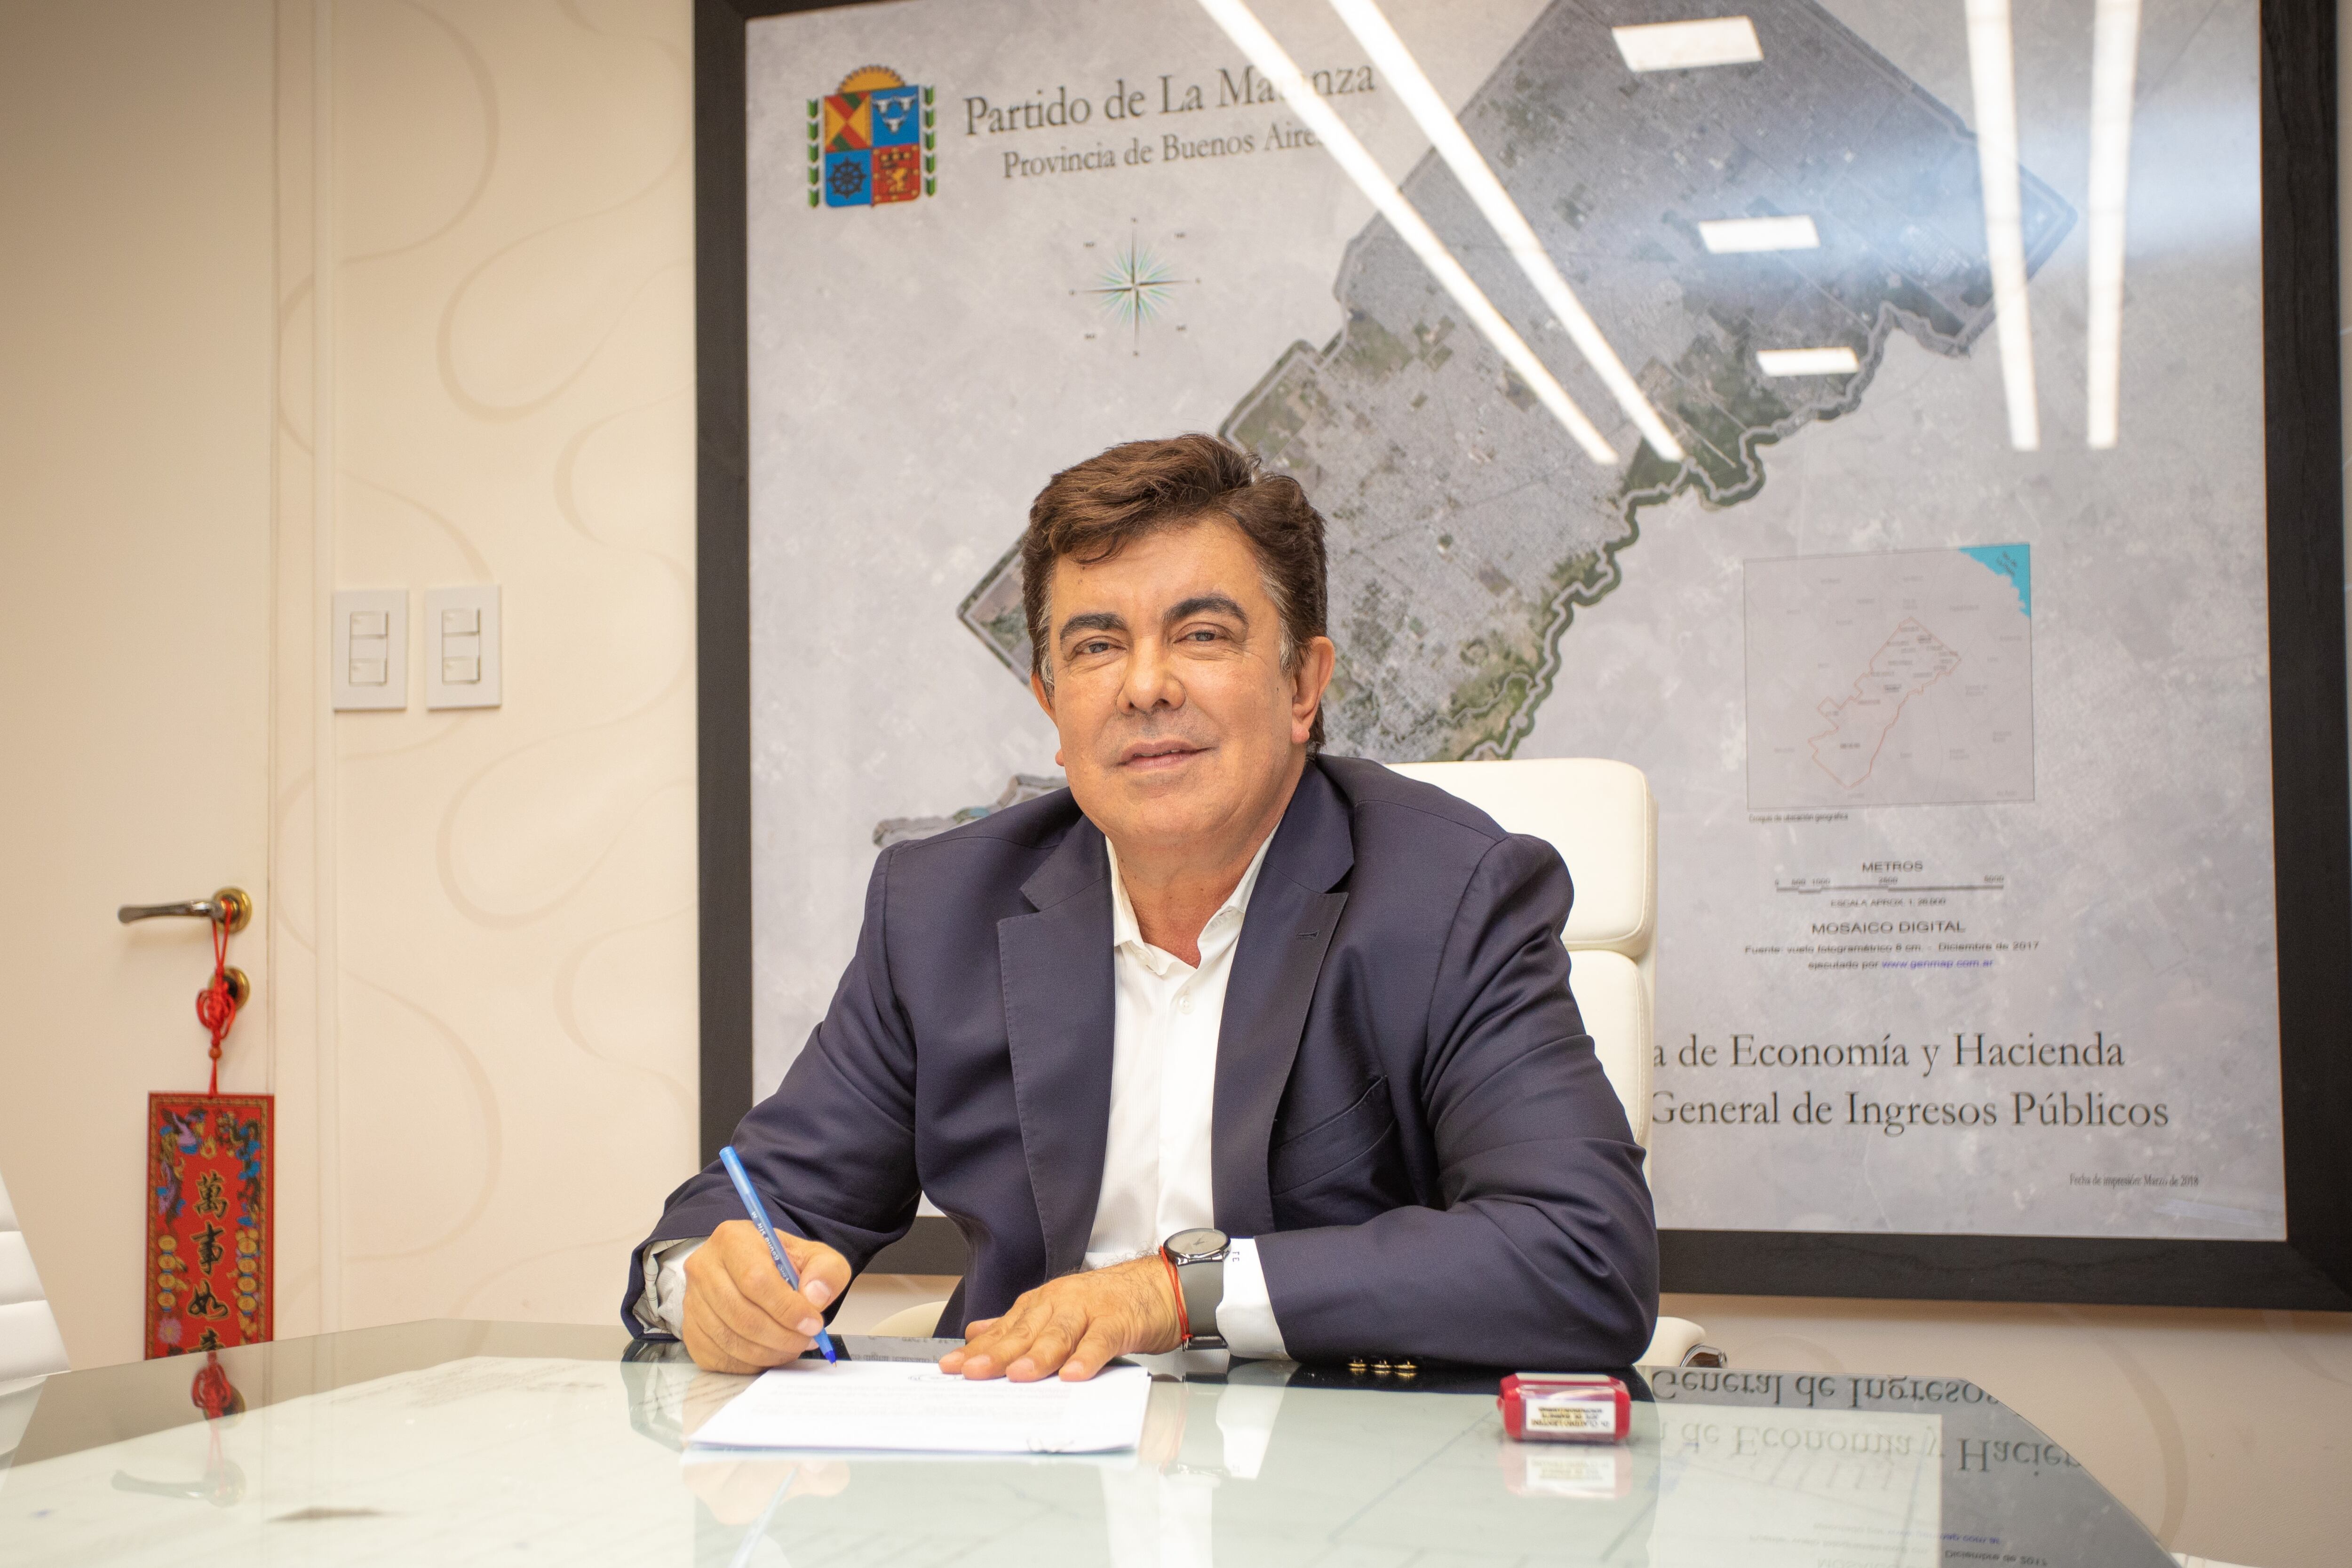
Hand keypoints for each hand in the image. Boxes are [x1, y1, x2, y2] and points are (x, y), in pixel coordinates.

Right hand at [681, 1219, 850, 1373]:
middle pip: (741, 1314)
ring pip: (730, 1339)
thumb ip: (826, 1271)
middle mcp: (704, 1267)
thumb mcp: (816, 1257)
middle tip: (806, 1340)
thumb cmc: (782, 1263)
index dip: (787, 1308)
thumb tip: (815, 1296)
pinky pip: (718, 1356)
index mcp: (732, 1239)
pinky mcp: (689, 1329)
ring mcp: (691, 1300)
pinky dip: (749, 1363)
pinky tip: (770, 1352)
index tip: (813, 1323)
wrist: (754, 1270)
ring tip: (793, 1346)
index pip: (755, 1279)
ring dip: (768, 1352)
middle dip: (781, 1335)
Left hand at [937, 1255, 1181, 1381]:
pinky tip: (1074, 1373)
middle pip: (1025, 1332)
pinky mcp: (1119, 1321)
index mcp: (1043, 1305)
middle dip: (997, 1353)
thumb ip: (1018, 1325)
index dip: (978, 1350)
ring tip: (1019, 1375)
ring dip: (1038, 1355)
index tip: (952, 1366)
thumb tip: (978, 1333)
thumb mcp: (1058, 1311)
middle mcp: (1061, 1304)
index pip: (1004, 1330)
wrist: (1158, 1285)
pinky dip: (1087, 1356)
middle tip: (972, 1372)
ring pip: (1059, 1334)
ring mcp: (1090, 1311)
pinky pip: (1101, 1340)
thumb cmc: (1108, 1303)